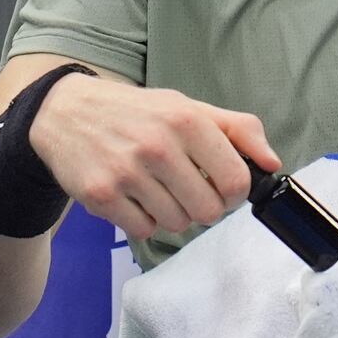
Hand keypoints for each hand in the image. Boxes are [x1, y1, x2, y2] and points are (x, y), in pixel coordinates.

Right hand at [29, 72, 280, 239]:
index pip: (236, 180)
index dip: (236, 192)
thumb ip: (237, 130)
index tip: (223, 186)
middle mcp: (157, 146)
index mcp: (186, 120)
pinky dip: (144, 220)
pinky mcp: (101, 196)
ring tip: (157, 188)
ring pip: (177, 224)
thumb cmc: (137, 112)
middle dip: (205, 206)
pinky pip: (144, 230)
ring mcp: (127, 173)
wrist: (65, 111)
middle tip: (188, 189)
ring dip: (173, 213)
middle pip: (209, 211)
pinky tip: (134, 196)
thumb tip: (272, 163)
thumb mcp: (188, 107)